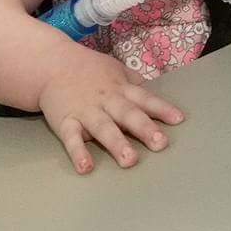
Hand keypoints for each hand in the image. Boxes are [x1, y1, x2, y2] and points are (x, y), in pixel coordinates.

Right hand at [38, 45, 183, 173]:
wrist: (51, 63)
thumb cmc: (88, 68)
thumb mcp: (115, 68)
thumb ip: (133, 82)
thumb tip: (153, 92)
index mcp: (120, 88)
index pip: (145, 99)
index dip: (162, 109)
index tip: (178, 120)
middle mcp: (106, 100)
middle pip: (128, 114)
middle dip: (144, 129)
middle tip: (160, 143)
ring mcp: (86, 111)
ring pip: (103, 128)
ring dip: (116, 143)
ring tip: (129, 160)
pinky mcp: (66, 121)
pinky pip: (71, 138)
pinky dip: (77, 152)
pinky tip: (85, 167)